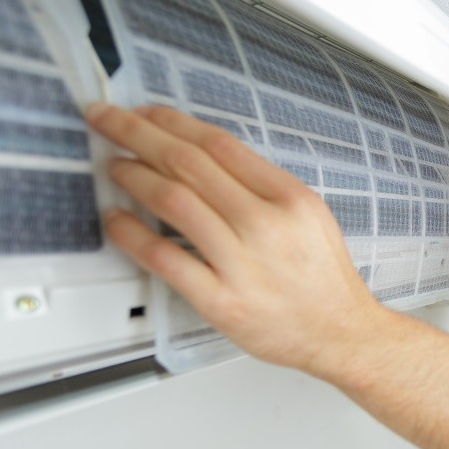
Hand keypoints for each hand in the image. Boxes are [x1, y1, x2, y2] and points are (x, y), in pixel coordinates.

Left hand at [84, 103, 381, 377]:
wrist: (341, 333)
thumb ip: (264, 187)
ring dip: (132, 176)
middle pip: (188, 163)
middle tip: (108, 120)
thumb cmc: (323, 280)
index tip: (148, 114)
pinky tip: (117, 221)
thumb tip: (203, 158)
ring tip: (115, 167)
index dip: (173, 122)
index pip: (219, 144)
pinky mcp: (222, 301)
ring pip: (172, 201)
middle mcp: (267, 225)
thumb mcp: (311, 217)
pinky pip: (165, 259)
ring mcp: (243, 264)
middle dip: (137, 133)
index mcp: (291, 199)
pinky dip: (132, 234)